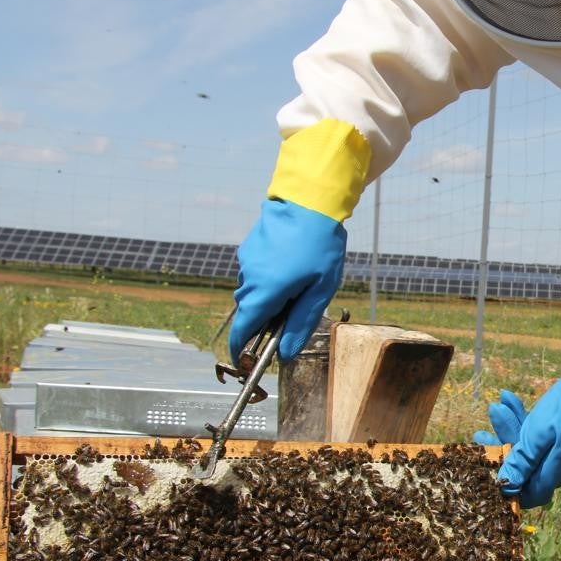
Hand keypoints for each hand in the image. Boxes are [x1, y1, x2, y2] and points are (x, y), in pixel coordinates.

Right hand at [230, 199, 345, 361]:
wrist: (309, 200)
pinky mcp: (249, 247)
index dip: (241, 348)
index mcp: (264, 293)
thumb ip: (300, 324)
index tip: (244, 359)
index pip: (243, 330)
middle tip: (295, 309)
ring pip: (254, 289)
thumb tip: (284, 353)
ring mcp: (247, 260)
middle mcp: (249, 278)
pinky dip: (269, 275)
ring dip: (270, 294)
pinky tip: (292, 262)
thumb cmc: (320, 246)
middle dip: (266, 318)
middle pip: (250, 310)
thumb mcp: (319, 290)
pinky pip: (256, 271)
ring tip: (300, 280)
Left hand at [473, 370, 560, 507]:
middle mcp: (555, 467)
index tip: (485, 469)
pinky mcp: (560, 433)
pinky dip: (522, 418)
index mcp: (551, 474)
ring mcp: (558, 450)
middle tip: (479, 433)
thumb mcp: (538, 436)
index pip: (525, 495)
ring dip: (509, 427)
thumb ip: (521, 462)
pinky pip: (537, 432)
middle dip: (499, 448)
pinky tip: (508, 398)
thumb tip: (505, 487)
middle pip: (522, 467)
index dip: (505, 487)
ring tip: (495, 405)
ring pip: (527, 445)